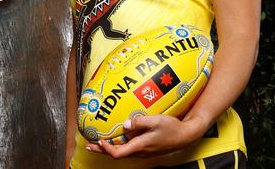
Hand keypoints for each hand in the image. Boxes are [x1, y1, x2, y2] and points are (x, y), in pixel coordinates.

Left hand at [85, 114, 204, 158]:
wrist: (185, 135)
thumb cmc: (172, 127)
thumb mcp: (156, 120)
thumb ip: (140, 122)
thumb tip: (125, 124)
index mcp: (141, 146)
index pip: (118, 153)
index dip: (106, 149)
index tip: (98, 140)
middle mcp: (140, 151)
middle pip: (117, 154)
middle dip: (102, 150)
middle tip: (89, 145)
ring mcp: (143, 151)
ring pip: (122, 152)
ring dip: (109, 148)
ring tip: (98, 142)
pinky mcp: (146, 148)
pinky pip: (128, 149)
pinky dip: (118, 146)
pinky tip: (115, 139)